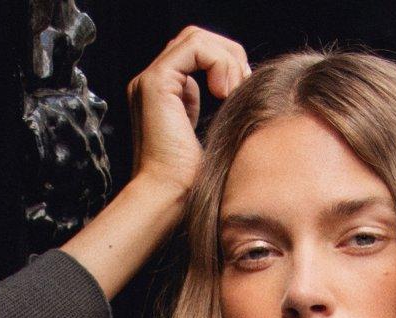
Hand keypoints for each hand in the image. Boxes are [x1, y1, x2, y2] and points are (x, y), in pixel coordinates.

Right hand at [127, 27, 251, 199]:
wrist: (169, 201)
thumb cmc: (193, 185)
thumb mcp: (214, 139)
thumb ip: (219, 113)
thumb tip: (244, 94)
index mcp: (167, 94)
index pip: (198, 53)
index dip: (227, 63)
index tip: (243, 92)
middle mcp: (155, 82)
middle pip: (197, 38)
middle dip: (229, 56)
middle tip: (244, 85)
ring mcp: (151, 80)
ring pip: (196, 37)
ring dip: (226, 59)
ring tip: (234, 91)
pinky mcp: (156, 83)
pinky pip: (194, 47)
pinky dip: (218, 62)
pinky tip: (225, 91)